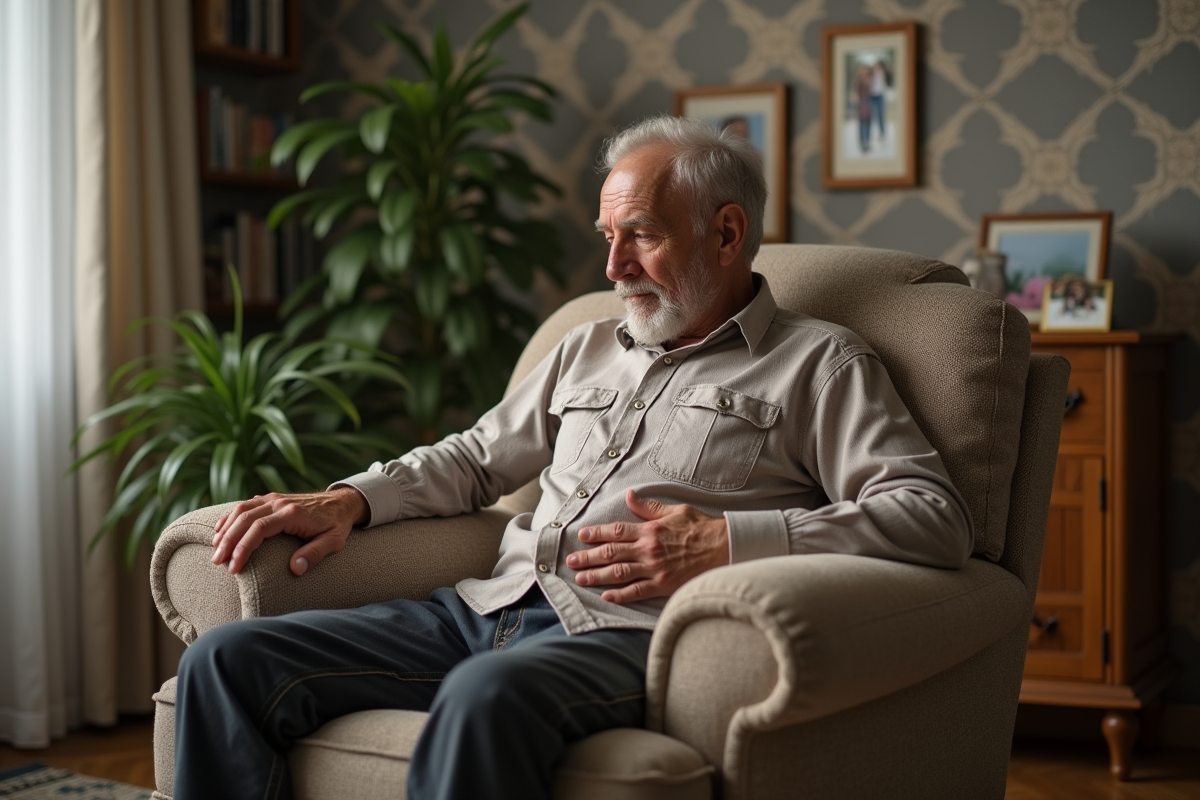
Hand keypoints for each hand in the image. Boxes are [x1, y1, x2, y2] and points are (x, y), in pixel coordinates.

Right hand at [211, 488, 367, 575]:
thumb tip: (295, 569)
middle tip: (217, 562)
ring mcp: (274, 498)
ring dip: (225, 529)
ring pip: (241, 510)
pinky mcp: (271, 498)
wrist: (342, 502)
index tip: (234, 568)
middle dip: (228, 541)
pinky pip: (245, 505)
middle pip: (244, 519)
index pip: (259, 529)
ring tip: (215, 550)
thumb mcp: (333, 541)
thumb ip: (315, 554)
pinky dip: (230, 517)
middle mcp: (279, 503)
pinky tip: (220, 531)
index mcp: (292, 514)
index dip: (243, 548)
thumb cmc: (337, 525)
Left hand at [567, 490, 729, 603]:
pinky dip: (620, 595)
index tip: (582, 537)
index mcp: (649, 530)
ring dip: (597, 576)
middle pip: (611, 553)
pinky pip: (637, 591)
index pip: (616, 531)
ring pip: (618, 573)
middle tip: (571, 561)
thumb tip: (629, 497)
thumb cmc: (700, 528)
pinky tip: (606, 596)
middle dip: (588, 557)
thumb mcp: (674, 511)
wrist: (722, 547)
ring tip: (581, 579)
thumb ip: (650, 507)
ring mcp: (654, 568)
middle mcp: (647, 549)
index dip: (596, 534)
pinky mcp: (662, 584)